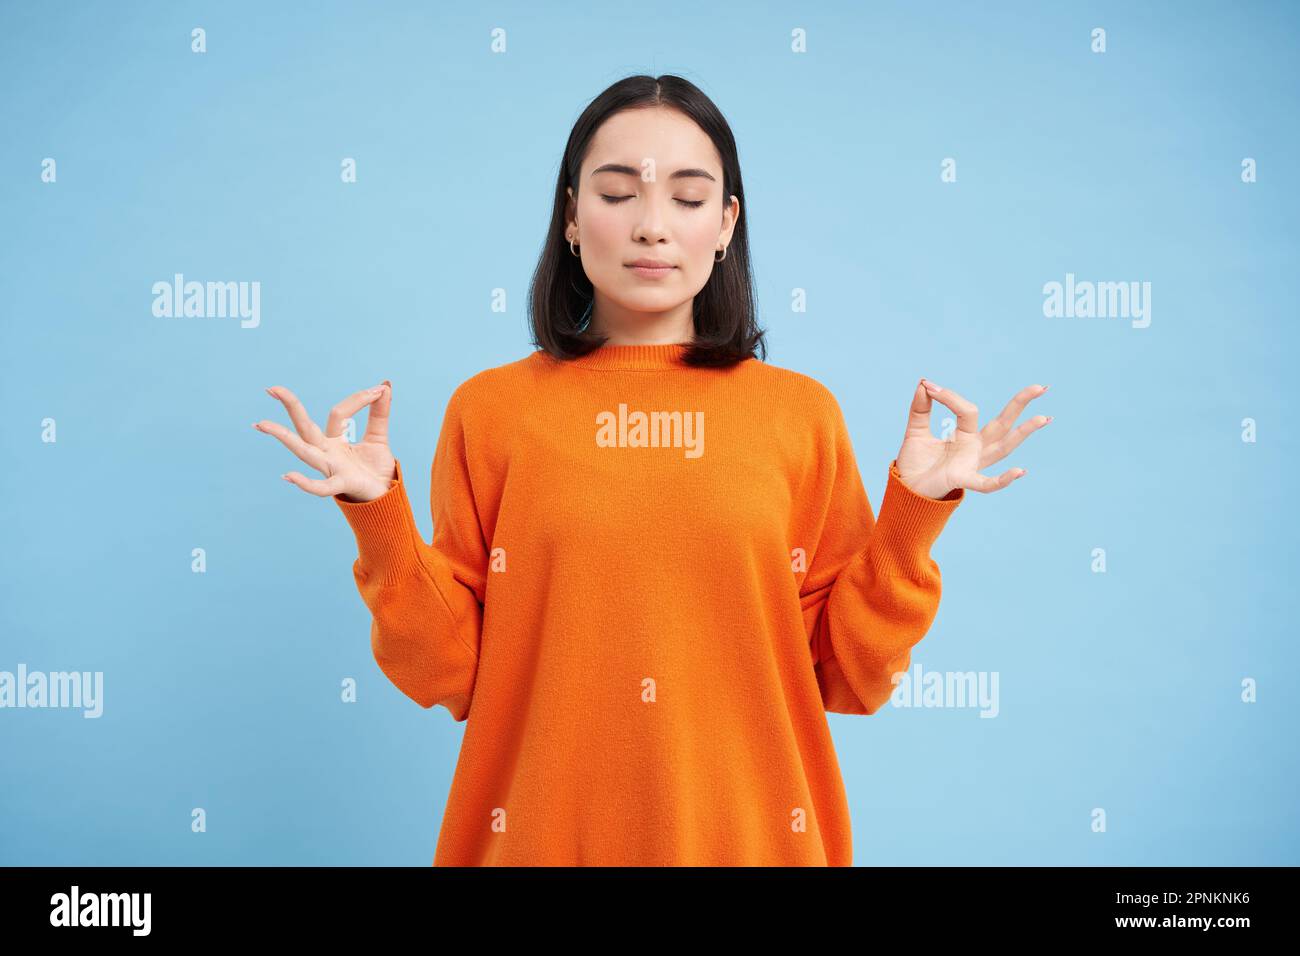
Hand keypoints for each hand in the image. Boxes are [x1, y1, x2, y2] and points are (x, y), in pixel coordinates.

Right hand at [254, 381, 396, 502]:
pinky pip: (321, 487)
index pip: (338, 412)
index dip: (359, 399)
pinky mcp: (342, 484)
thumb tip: (384, 385)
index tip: (379, 390)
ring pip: (304, 451)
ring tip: (262, 424)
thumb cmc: (376, 469)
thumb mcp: (378, 436)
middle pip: (305, 427)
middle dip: (290, 406)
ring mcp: (331, 468)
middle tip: (271, 388)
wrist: (387, 496)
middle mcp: (327, 452)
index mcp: (334, 439)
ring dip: (284, 437)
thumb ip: (379, 413)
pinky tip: (288, 476)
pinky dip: (305, 483)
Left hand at [894, 378, 1050, 497]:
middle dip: (1020, 405)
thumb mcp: (916, 430)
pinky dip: (1003, 479)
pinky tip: (1020, 471)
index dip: (950, 396)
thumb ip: (920, 408)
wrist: (904, 489)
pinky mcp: (963, 480)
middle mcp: (975, 448)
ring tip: (1044, 418)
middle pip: (1002, 424)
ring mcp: (973, 464)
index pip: (968, 409)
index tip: (929, 386)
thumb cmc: (915, 463)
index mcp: (965, 435)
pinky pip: (987, 483)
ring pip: (1003, 448)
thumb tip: (924, 383)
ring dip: (1024, 433)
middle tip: (1040, 387)